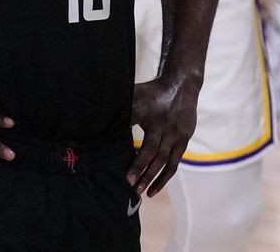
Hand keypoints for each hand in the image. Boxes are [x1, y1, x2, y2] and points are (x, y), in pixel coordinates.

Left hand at [129, 73, 200, 195]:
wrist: (181, 84)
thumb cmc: (151, 93)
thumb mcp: (134, 98)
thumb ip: (119, 114)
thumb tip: (94, 126)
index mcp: (154, 120)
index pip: (145, 147)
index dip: (136, 164)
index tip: (126, 179)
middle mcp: (168, 128)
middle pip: (156, 156)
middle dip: (144, 174)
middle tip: (132, 191)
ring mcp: (179, 134)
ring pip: (168, 161)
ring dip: (157, 179)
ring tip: (146, 194)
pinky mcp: (186, 137)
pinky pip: (176, 160)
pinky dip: (167, 174)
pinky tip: (157, 186)